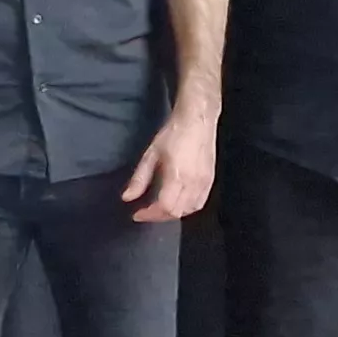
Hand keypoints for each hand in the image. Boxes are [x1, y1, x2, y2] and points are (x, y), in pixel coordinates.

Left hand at [121, 108, 218, 222]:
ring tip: (159, 208)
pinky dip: (186, 208)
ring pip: (190, 210)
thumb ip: (139, 179)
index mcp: (177, 176)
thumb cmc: (173, 133)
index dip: (149, 215)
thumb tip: (127, 198)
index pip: (165, 207)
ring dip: (173, 213)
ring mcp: (205, 182)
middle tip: (146, 212)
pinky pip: (199, 202)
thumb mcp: (151, 154)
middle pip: (177, 212)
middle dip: (159, 216)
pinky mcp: (210, 180)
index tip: (137, 214)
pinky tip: (177, 202)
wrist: (197, 120)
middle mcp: (194, 183)